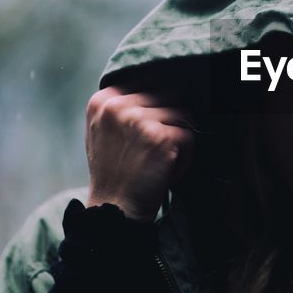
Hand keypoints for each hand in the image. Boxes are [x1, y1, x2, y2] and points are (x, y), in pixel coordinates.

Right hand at [84, 86, 196, 221]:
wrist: (114, 210)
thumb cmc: (114, 173)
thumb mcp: (104, 131)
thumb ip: (124, 106)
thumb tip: (162, 84)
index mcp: (102, 100)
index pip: (148, 82)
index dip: (159, 105)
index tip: (154, 130)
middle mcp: (117, 105)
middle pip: (168, 96)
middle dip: (170, 124)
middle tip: (155, 152)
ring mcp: (138, 119)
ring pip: (182, 115)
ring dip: (179, 140)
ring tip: (161, 162)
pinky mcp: (160, 137)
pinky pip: (189, 136)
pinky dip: (186, 158)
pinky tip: (167, 172)